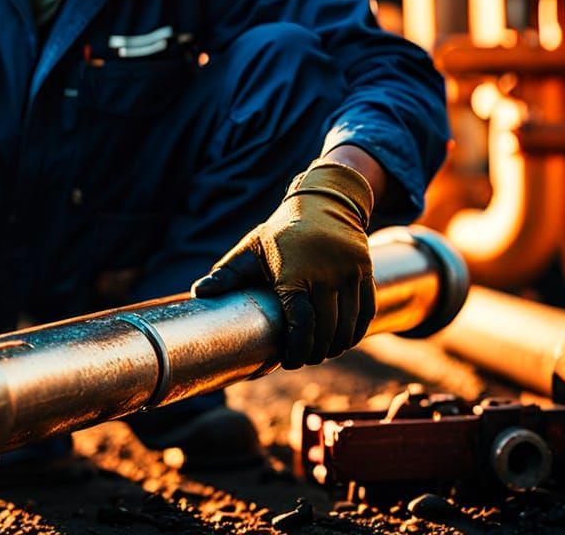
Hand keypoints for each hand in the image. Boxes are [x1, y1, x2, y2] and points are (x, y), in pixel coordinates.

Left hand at [192, 160, 375, 368]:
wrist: (324, 203)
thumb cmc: (282, 231)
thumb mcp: (252, 248)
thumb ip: (227, 273)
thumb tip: (198, 293)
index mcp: (293, 273)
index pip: (301, 324)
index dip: (296, 349)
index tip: (288, 361)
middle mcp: (325, 275)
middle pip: (325, 331)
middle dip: (314, 353)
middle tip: (302, 360)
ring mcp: (348, 273)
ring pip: (347, 326)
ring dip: (335, 347)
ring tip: (320, 352)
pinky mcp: (365, 272)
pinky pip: (366, 312)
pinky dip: (356, 333)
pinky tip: (342, 341)